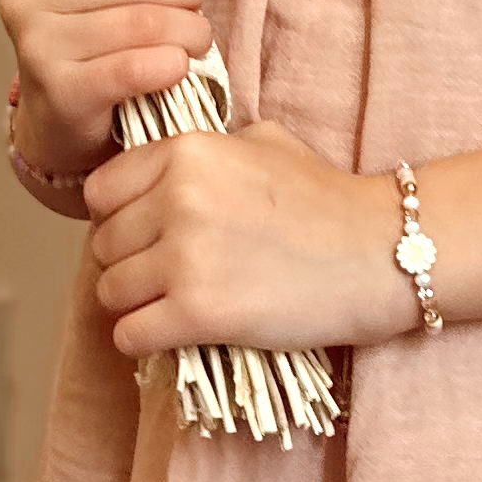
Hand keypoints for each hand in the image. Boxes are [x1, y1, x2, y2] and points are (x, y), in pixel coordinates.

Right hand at [0, 0, 210, 180]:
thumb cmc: (93, 34)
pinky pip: (135, 68)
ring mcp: (37, 45)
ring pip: (143, 23)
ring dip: (189, 29)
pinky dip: (171, 64)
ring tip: (195, 37)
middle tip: (197, 2)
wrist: (62, 114)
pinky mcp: (61, 92)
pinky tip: (177, 65)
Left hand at [85, 122, 414, 363]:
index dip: (119, 215)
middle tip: (167, 274)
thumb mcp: (264, 142)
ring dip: (135, 303)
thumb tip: (161, 166)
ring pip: (111, 291)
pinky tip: (172, 333)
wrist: (380, 254)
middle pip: (103, 244)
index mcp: (187, 151)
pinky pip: (129, 334)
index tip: (146, 232)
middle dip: (129, 262)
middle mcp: (177, 198)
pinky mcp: (197, 313)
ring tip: (171, 304)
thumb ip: (205, 148)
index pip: (101, 190)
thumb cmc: (328, 198)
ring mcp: (184, 257)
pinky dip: (143, 340)